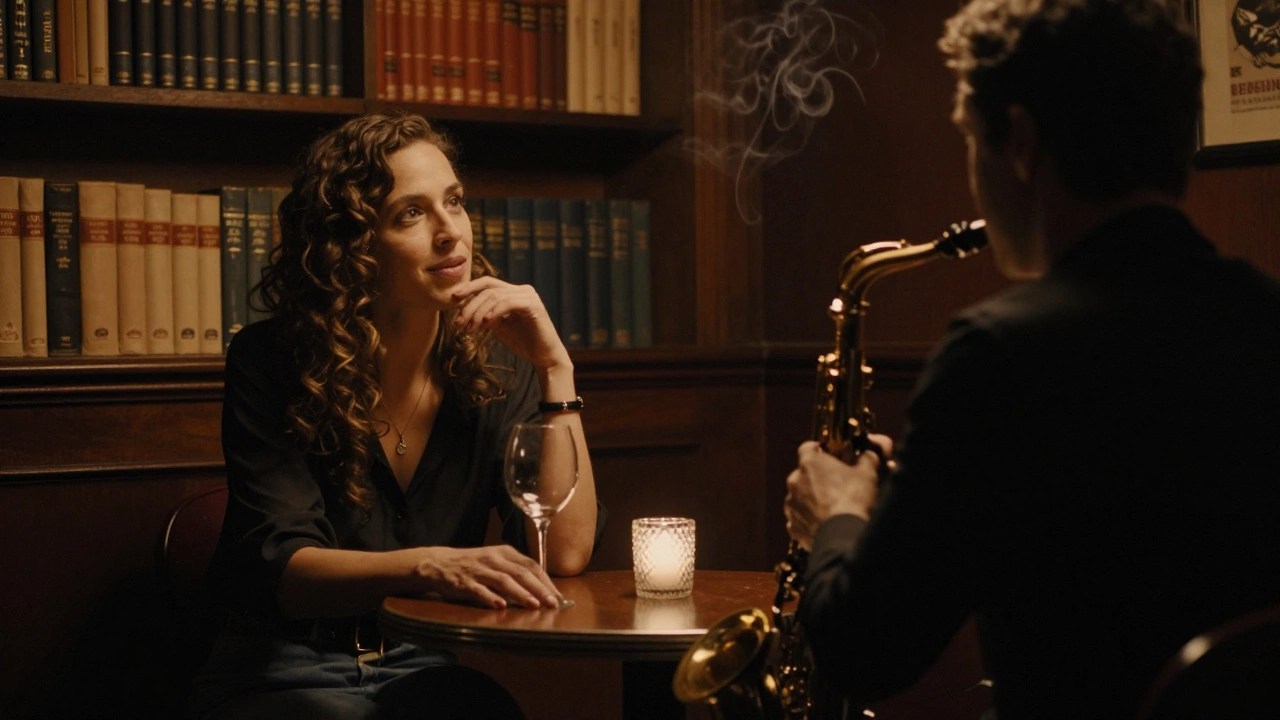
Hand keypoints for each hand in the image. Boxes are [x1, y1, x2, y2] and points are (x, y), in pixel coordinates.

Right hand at [415, 545, 562, 608]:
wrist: (439, 563)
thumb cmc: (474, 565)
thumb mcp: (496, 562)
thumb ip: (516, 572)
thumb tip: (542, 591)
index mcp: (505, 553)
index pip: (531, 565)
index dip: (546, 581)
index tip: (559, 597)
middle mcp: (494, 559)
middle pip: (521, 572)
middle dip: (539, 588)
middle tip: (553, 603)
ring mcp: (479, 570)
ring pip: (503, 580)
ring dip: (520, 593)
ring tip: (533, 605)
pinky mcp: (464, 582)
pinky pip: (479, 590)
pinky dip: (490, 597)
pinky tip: (501, 606)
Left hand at [451, 277, 570, 371]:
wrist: (544, 357)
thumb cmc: (523, 342)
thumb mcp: (498, 326)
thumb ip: (485, 315)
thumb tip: (463, 309)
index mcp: (514, 292)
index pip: (488, 283)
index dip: (469, 288)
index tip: (452, 298)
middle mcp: (523, 290)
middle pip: (489, 289)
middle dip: (470, 304)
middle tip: (459, 322)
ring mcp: (529, 296)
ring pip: (496, 296)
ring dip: (479, 312)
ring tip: (470, 328)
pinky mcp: (534, 306)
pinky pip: (508, 303)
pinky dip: (494, 312)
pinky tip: (485, 323)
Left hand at [784, 435, 891, 549]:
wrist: (843, 536)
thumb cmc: (853, 500)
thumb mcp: (867, 474)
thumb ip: (866, 459)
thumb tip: (868, 455)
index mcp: (810, 463)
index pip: (807, 447)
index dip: (818, 450)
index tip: (827, 455)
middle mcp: (795, 481)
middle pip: (802, 474)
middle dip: (816, 477)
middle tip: (834, 484)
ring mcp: (791, 504)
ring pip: (799, 497)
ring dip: (810, 499)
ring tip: (830, 507)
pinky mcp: (793, 525)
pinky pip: (799, 518)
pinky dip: (808, 519)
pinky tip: (824, 523)